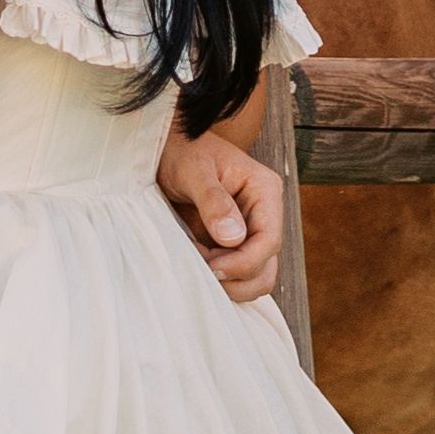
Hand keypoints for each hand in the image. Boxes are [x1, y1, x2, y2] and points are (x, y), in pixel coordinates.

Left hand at [160, 125, 288, 305]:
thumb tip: (233, 237)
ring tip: (197, 265)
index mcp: (264, 190)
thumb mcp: (192, 170)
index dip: (244, 262)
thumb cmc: (180, 152)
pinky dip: (218, 279)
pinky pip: (236, 274)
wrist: (164, 149)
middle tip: (200, 268)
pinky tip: (195, 262)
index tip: (212, 267)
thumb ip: (212, 200)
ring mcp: (249, 231)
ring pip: (255, 277)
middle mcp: (264, 213)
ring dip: (229, 283)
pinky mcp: (232, 244)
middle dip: (236, 277)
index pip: (270, 240)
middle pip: (266, 266)